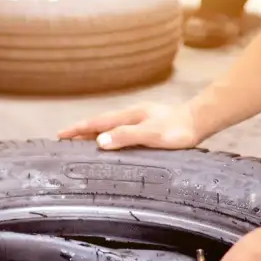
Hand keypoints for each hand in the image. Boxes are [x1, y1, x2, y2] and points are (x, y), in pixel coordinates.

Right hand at [57, 102, 203, 150]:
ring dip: (93, 135)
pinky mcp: (147, 127)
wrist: (200, 122)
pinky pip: (120, 132)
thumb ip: (126, 137)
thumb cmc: (178, 131)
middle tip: (63, 141)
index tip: (59, 135)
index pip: (96, 123)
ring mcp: (139, 120)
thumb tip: (99, 142)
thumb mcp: (151, 135)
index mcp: (128, 116)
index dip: (77, 129)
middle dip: (81, 131)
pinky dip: (108, 137)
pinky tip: (111, 144)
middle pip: (100, 124)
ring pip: (110, 128)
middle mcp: (131, 116)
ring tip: (80, 144)